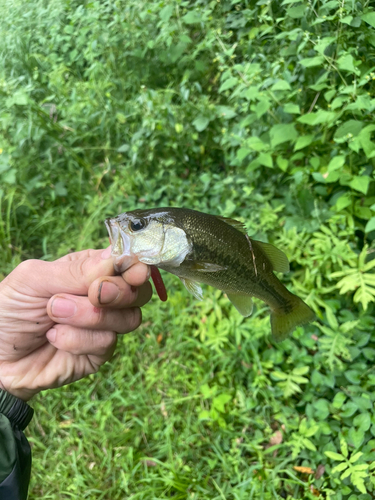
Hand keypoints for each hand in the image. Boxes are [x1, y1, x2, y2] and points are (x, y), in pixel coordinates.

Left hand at [0, 248, 151, 400]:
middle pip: (138, 291)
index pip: (127, 263)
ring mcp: (104, 326)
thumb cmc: (9, 310)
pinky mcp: (98, 353)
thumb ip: (76, 270)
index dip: (136, 266)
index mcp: (90, 270)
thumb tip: (116, 258)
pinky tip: (54, 338)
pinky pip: (106, 343)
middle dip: (118, 292)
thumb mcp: (34, 279)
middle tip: (92, 293)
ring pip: (128, 318)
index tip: (133, 272)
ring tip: (53, 314)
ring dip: (89, 317)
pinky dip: (77, 339)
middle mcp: (103, 296)